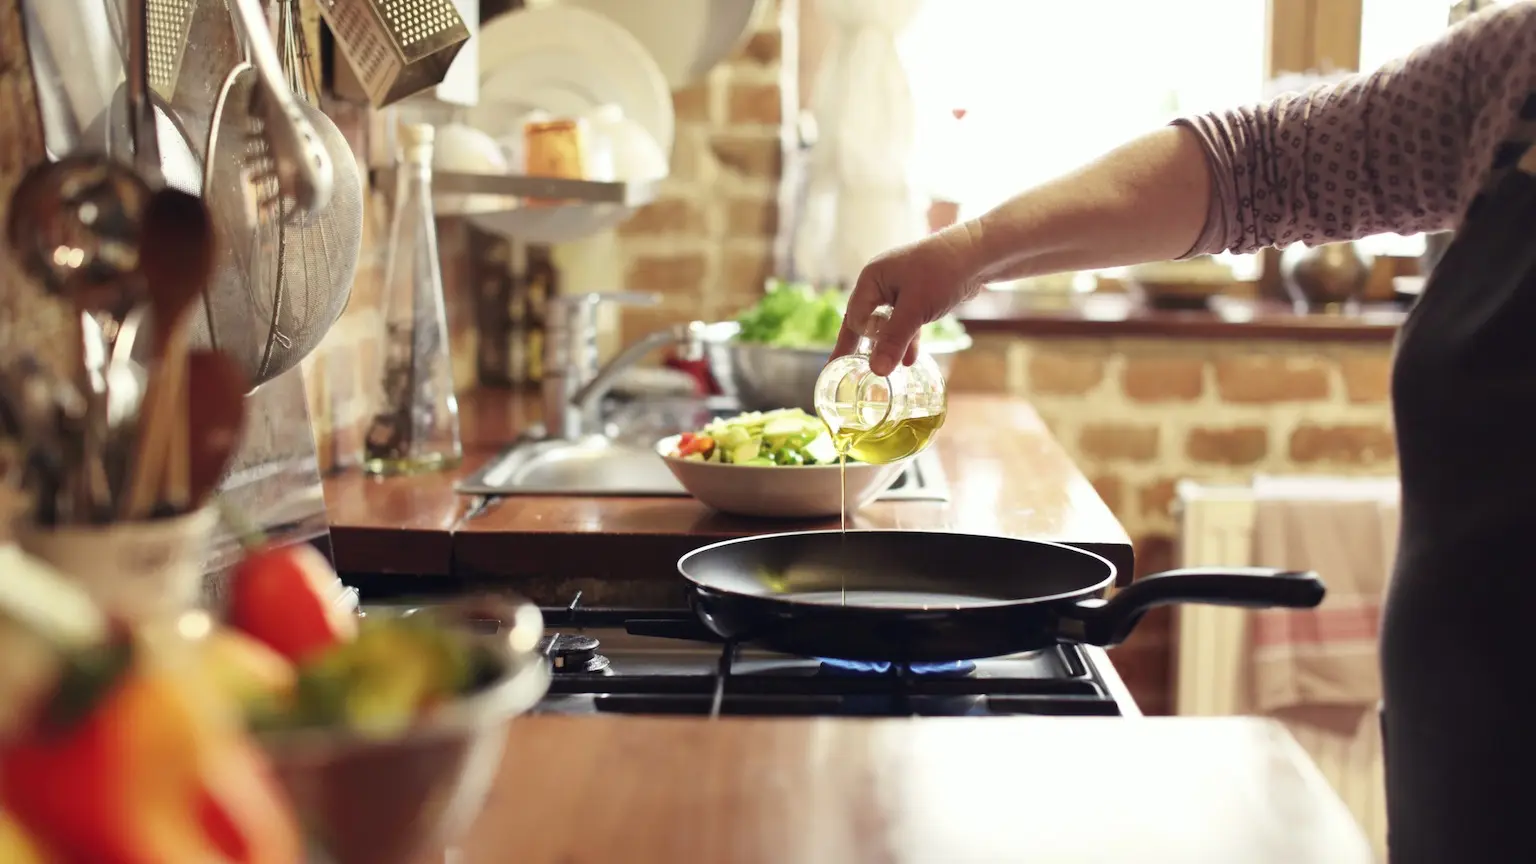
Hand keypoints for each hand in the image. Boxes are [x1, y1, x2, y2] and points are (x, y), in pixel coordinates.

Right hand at [831, 222, 986, 375]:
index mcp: (872, 279)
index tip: (848, 367)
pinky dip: (907, 339)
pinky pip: (905, 322)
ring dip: (888, 346)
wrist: (977, 254)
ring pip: (887, 324)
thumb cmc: (941, 272)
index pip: (854, 317)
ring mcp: (900, 289)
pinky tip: (910, 360)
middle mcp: (881, 283)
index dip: (852, 343)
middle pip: (865, 321)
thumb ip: (894, 340)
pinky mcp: (918, 296)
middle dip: (862, 347)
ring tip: (883, 372)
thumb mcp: (915, 309)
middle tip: (846, 373)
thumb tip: (877, 370)